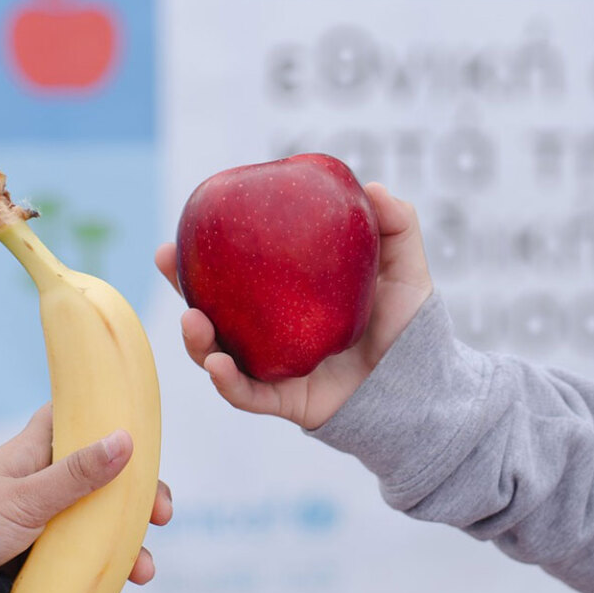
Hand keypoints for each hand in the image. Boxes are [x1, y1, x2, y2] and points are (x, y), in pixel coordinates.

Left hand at [0, 404, 171, 592]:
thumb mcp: (27, 498)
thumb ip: (76, 474)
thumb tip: (126, 439)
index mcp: (38, 454)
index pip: (78, 420)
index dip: (112, 426)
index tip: (144, 445)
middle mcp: (46, 487)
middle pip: (105, 486)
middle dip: (136, 506)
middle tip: (161, 518)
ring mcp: (46, 529)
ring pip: (99, 535)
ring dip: (126, 555)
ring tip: (140, 575)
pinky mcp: (42, 568)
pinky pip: (80, 576)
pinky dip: (101, 591)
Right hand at [155, 181, 431, 430]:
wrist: (427, 386)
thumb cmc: (409, 325)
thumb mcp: (404, 269)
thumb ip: (396, 226)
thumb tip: (372, 188)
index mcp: (285, 299)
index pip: (237, 272)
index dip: (206, 250)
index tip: (185, 223)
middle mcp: (270, 333)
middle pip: (214, 310)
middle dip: (181, 286)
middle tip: (166, 258)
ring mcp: (274, 369)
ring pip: (218, 356)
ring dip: (196, 340)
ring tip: (192, 320)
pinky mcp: (286, 404)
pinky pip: (249, 396)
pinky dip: (228, 383)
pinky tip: (218, 365)